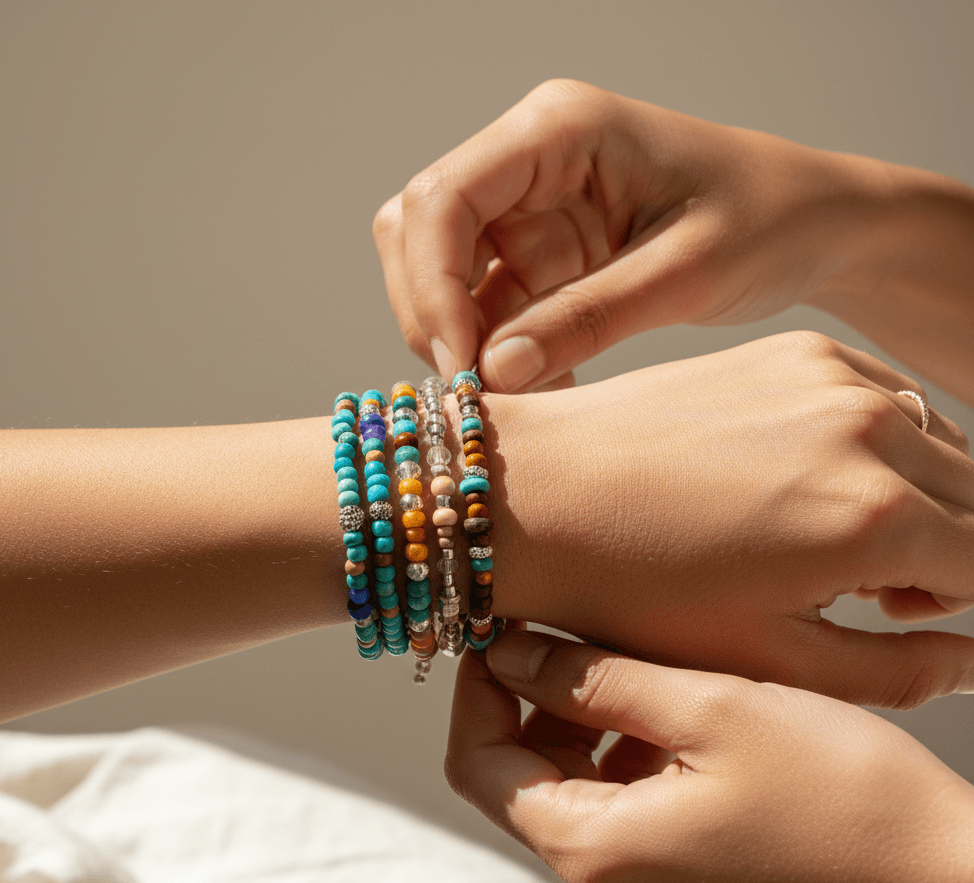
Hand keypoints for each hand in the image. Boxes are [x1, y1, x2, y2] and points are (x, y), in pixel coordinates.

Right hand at [374, 79, 872, 391]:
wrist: (815, 226)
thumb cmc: (770, 219)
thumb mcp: (685, 272)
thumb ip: (585, 319)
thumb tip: (491, 372)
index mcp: (558, 132)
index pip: (443, 198)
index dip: (430, 286)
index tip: (462, 366)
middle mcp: (526, 163)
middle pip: (420, 235)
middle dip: (432, 317)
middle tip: (477, 392)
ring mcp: (528, 212)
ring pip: (442, 279)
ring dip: (465, 344)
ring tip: (521, 398)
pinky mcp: (541, 258)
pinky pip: (488, 311)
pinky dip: (500, 357)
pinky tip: (547, 390)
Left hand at [445, 631, 973, 882]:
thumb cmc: (846, 795)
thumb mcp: (707, 707)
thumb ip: (592, 679)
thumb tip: (509, 655)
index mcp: (596, 854)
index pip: (480, 763)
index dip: (480, 691)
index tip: (500, 636)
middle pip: (522, 786)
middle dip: (535, 710)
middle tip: (575, 642)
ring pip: (572, 803)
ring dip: (588, 737)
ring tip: (642, 680)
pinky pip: (619, 832)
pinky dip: (626, 773)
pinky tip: (676, 731)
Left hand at [486, 332, 973, 706]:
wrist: (535, 492)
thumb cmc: (630, 590)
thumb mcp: (763, 659)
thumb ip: (894, 670)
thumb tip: (970, 662)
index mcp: (874, 517)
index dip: (966, 605)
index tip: (915, 617)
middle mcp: (871, 430)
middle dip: (952, 554)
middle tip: (878, 594)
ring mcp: (832, 375)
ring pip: (941, 444)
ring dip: (922, 496)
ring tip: (840, 541)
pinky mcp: (794, 348)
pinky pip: (887, 396)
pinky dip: (881, 442)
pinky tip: (816, 479)